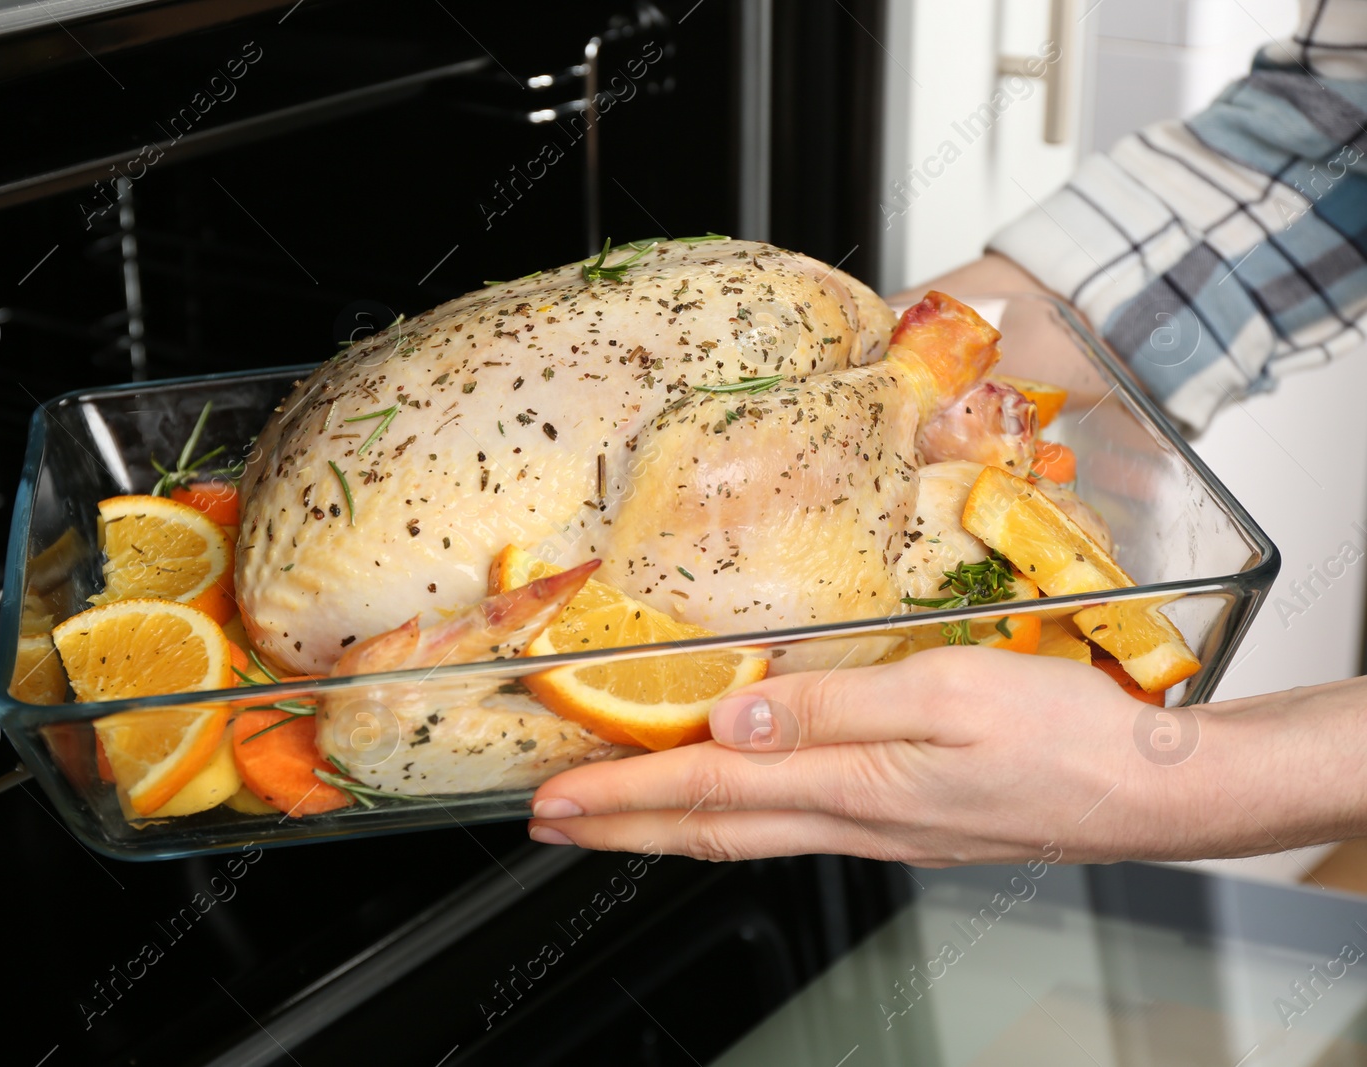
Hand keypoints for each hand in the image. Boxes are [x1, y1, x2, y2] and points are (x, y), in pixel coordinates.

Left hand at [527, 647, 1252, 866]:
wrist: (1154, 791)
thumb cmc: (1066, 735)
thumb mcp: (949, 694)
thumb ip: (834, 703)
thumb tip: (734, 719)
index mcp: (855, 785)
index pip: (707, 794)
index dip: (621, 796)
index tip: (554, 800)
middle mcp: (853, 819)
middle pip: (709, 831)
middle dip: (619, 828)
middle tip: (550, 823)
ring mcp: (878, 830)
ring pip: (745, 834)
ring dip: (666, 827)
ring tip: (612, 815)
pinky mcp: (904, 823)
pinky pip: (791, 825)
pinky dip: (733, 819)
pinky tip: (726, 803)